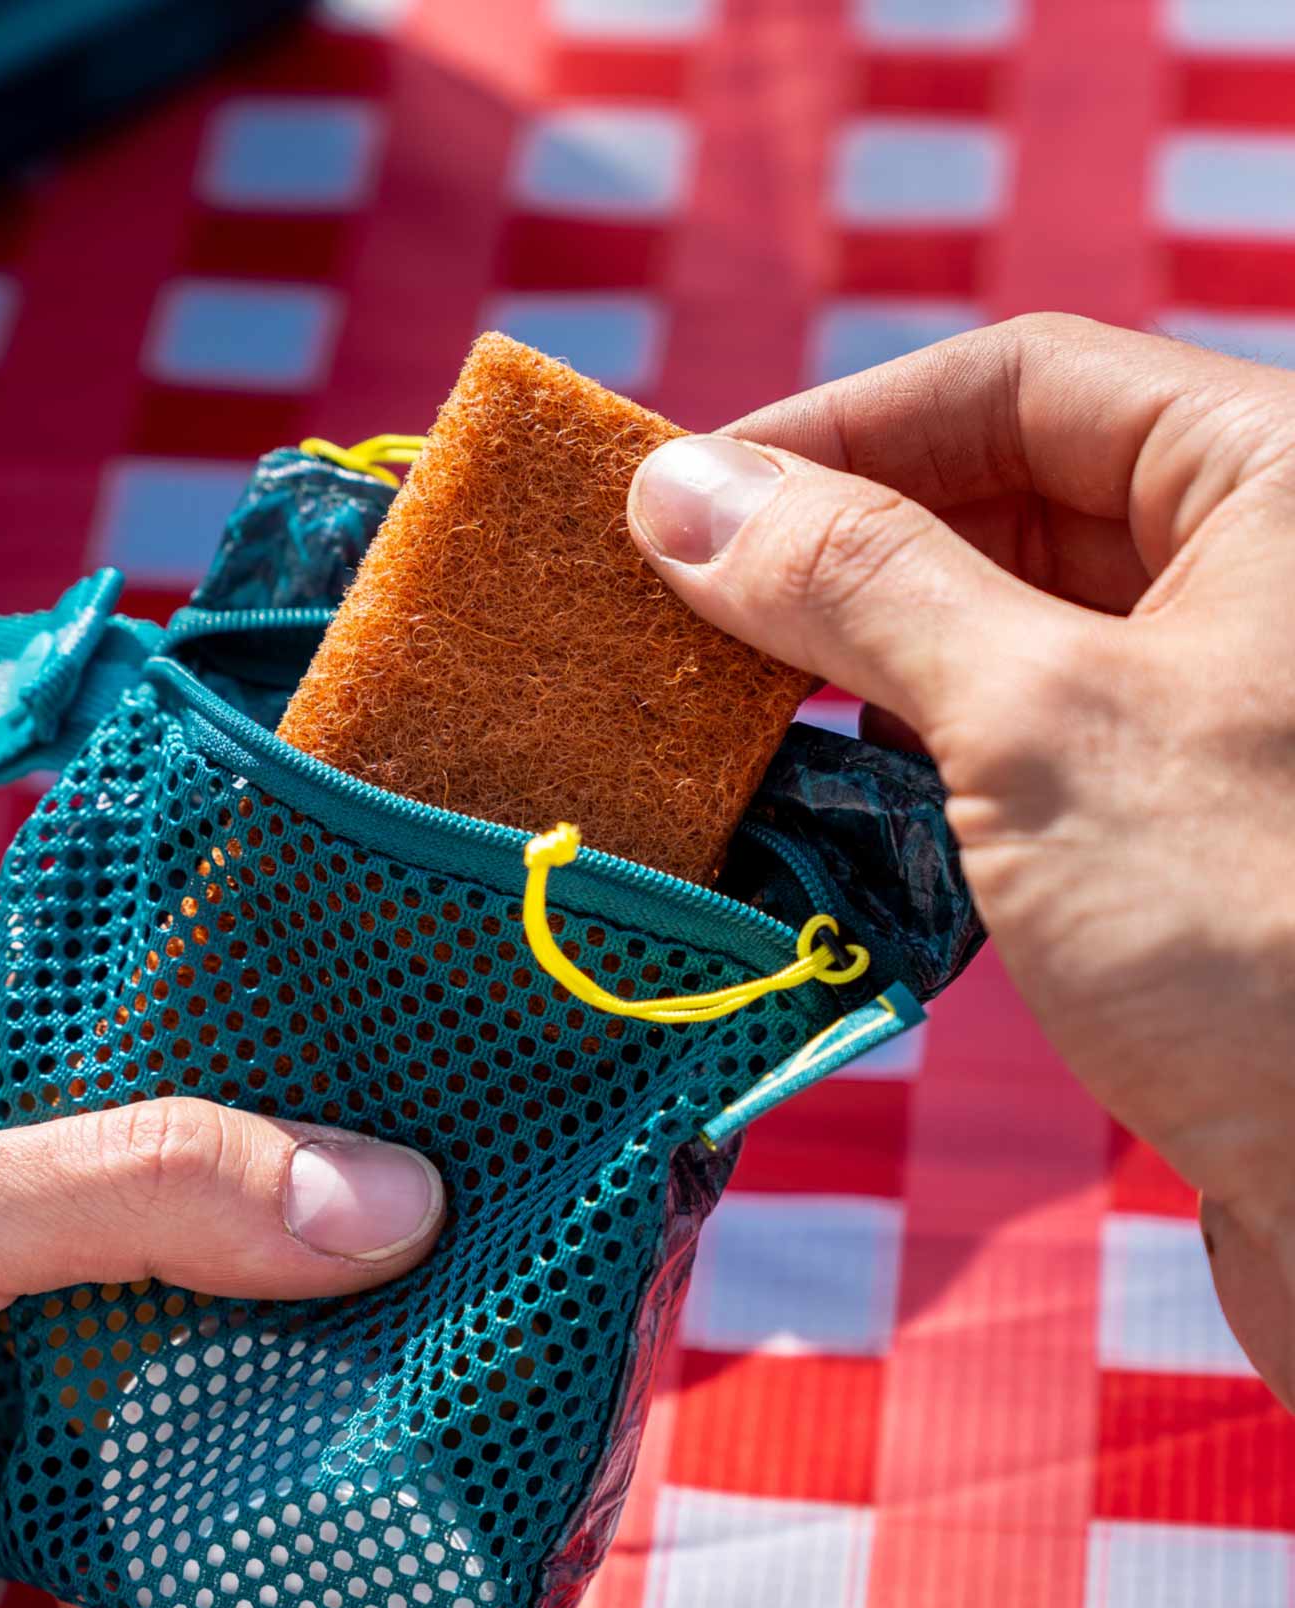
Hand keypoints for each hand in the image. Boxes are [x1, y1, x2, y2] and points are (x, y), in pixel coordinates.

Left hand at [0, 900, 443, 1607]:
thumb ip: (146, 1194)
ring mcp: (11, 1260)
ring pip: (199, 1282)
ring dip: (291, 1337)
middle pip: (219, 1146)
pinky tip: (315, 1470)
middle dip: (334, 1208)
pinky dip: (220, 1437)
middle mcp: (11, 1115)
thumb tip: (389, 1199)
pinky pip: (150, 1398)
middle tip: (503, 1243)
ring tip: (456, 1360)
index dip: (337, 1028)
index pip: (198, 979)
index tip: (485, 1075)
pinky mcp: (5, 1389)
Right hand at [627, 313, 1294, 1403]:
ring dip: (852, 656)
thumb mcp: (1035, 719)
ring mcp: (1216, 701)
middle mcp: (1255, 572)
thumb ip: (856, 584)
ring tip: (713, 698)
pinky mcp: (1175, 821)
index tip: (677, 500)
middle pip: (1002, 494)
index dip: (835, 428)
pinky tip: (811, 791)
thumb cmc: (1260, 930)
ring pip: (997, 622)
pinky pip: (1013, 735)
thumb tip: (677, 491)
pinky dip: (905, 751)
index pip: (1017, 383)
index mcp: (1274, 478)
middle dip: (831, 547)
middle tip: (668, 608)